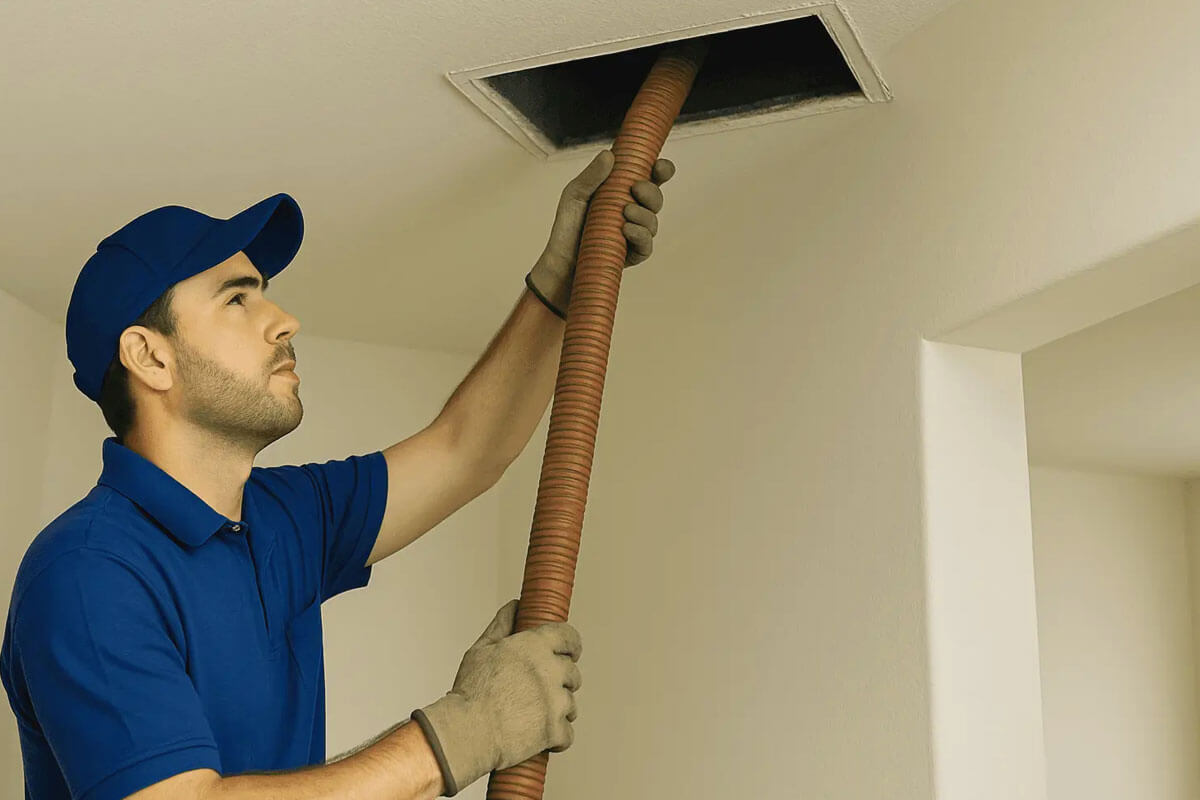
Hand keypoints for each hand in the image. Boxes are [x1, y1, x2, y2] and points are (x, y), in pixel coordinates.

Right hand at [411, 600, 582, 796]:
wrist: (467, 732)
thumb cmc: (470, 692)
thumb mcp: (482, 649)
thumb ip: (502, 624)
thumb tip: (515, 606)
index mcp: (535, 646)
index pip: (569, 636)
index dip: (571, 645)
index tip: (569, 652)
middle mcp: (550, 670)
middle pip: (573, 672)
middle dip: (560, 681)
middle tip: (538, 691)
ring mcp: (555, 701)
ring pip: (571, 704)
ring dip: (557, 710)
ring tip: (532, 715)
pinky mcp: (555, 730)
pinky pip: (568, 734)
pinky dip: (556, 738)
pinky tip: (539, 736)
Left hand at [527, 148, 675, 317]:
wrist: (560, 260)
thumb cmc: (567, 225)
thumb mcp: (575, 194)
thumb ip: (591, 176)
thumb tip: (609, 154)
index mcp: (623, 192)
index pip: (650, 179)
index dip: (661, 171)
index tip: (660, 166)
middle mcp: (633, 211)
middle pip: (656, 198)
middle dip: (651, 191)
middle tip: (635, 188)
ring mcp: (635, 233)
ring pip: (653, 221)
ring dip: (643, 214)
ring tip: (625, 212)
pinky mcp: (633, 254)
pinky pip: (647, 244)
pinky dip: (640, 234)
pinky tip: (627, 230)